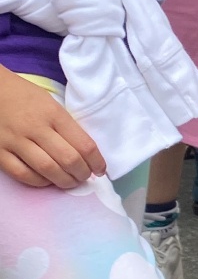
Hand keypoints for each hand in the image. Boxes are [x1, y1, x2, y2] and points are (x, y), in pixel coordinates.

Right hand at [0, 68, 104, 188]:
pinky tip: (46, 180)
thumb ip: (66, 126)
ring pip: (47, 170)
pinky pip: (22, 174)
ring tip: (70, 181)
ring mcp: (15, 141)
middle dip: (82, 174)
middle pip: (68, 160)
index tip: (101, 170)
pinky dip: (39, 181)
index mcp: (54, 114)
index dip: (97, 162)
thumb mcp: (51, 103)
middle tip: (85, 176)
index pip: (84, 144)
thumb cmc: (24, 96)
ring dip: (64, 181)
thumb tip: (84, 152)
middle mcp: (36, 128)